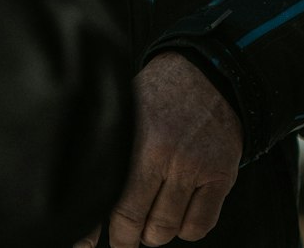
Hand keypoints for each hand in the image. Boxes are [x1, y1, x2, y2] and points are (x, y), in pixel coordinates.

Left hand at [75, 51, 241, 247]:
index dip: (94, 231)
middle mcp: (162, 152)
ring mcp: (193, 165)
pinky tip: (180, 210)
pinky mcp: (220, 175)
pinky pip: (198, 226)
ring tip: (152, 218)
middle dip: (126, 237)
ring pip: (166, 229)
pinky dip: (186, 228)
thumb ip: (108, 151)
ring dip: (156, 232)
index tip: (88, 246)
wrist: (207, 73)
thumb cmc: (158, 95)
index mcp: (132, 135)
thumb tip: (83, 203)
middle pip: (135, 222)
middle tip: (124, 235)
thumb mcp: (126, 110)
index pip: (108, 198)